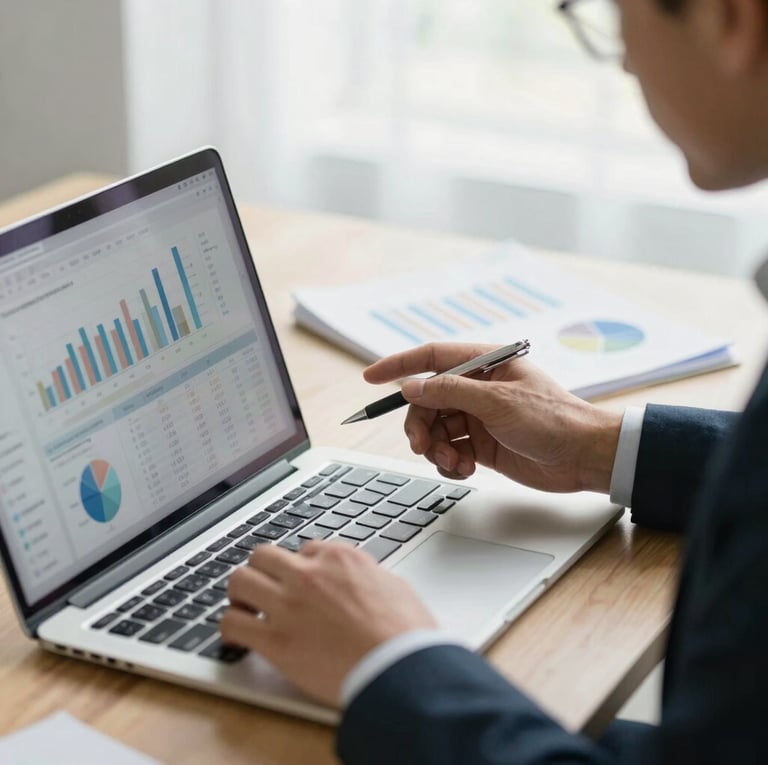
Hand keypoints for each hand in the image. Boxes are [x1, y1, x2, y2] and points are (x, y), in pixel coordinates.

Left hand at [220, 541, 436, 705]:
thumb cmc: (405, 633)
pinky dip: (231, 628)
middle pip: (264, 556)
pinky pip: (232, 624)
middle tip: (266, 588)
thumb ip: (367, 576)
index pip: (306, 549)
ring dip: (241, 593)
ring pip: (240, 580)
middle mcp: (309, 575)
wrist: (399, 669)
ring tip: (246, 608)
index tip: (303, 583)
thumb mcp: (393, 585)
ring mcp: (288, 606)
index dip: (303, 568)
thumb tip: (362, 580)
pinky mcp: (275, 641)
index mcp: (339, 558)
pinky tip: (238, 636)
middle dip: (263, 571)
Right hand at [364, 342, 621, 493]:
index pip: (431, 358)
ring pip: (436, 428)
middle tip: (423, 448)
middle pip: (427, 401)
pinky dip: (450, 462)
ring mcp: (478, 416)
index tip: (370, 378)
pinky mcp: (482, 444)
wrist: (584, 458)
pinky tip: (465, 469)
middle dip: (420, 425)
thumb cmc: (552, 420)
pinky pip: (450, 450)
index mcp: (484, 364)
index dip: (398, 365)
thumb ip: (450, 392)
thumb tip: (410, 387)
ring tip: (455, 463)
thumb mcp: (498, 402)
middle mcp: (478, 388)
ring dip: (437, 448)